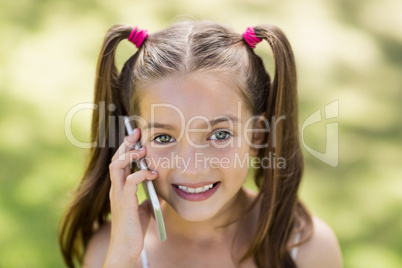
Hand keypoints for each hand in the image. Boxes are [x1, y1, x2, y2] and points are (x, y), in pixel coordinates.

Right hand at [104, 128, 157, 266]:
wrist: (127, 248)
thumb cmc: (135, 228)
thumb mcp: (145, 206)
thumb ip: (150, 193)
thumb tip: (163, 184)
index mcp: (120, 187)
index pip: (120, 161)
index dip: (126, 146)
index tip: (136, 134)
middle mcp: (116, 188)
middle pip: (116, 158)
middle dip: (126, 143)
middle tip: (137, 132)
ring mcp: (119, 195)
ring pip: (116, 166)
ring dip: (130, 155)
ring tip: (142, 150)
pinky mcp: (125, 203)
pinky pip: (130, 182)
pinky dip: (142, 174)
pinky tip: (153, 174)